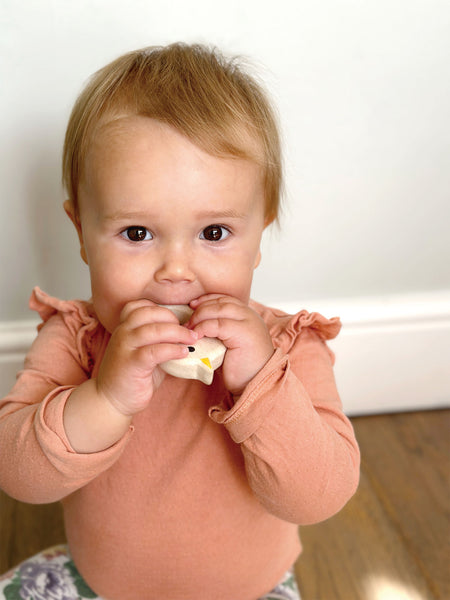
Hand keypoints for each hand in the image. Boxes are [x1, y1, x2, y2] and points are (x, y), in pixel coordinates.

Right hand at [96, 300, 197, 415]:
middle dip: (174, 320)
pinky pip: (155, 351)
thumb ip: (159, 340)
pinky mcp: (131, 363)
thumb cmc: (133, 376)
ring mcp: (124, 347)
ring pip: (154, 330)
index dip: (163, 309)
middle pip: (150, 313)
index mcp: (124, 327)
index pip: (141, 305)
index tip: (179, 320)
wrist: (111, 401)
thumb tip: (187, 333)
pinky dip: (173, 350)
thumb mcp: (145, 352)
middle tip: (190, 331)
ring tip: (192, 340)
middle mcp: (122, 333)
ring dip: (178, 333)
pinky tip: (184, 353)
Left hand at [188, 295, 273, 394]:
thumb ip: (218, 331)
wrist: (255, 383)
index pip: (224, 298)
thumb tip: (194, 326)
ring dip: (200, 317)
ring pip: (219, 309)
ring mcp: (249, 323)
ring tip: (189, 328)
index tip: (192, 306)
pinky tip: (196, 336)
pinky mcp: (244, 333)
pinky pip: (218, 324)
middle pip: (220, 301)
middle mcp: (250, 315)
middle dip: (201, 308)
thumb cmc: (241, 368)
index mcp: (247, 316)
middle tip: (187, 321)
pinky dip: (204, 328)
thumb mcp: (228, 344)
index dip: (206, 300)